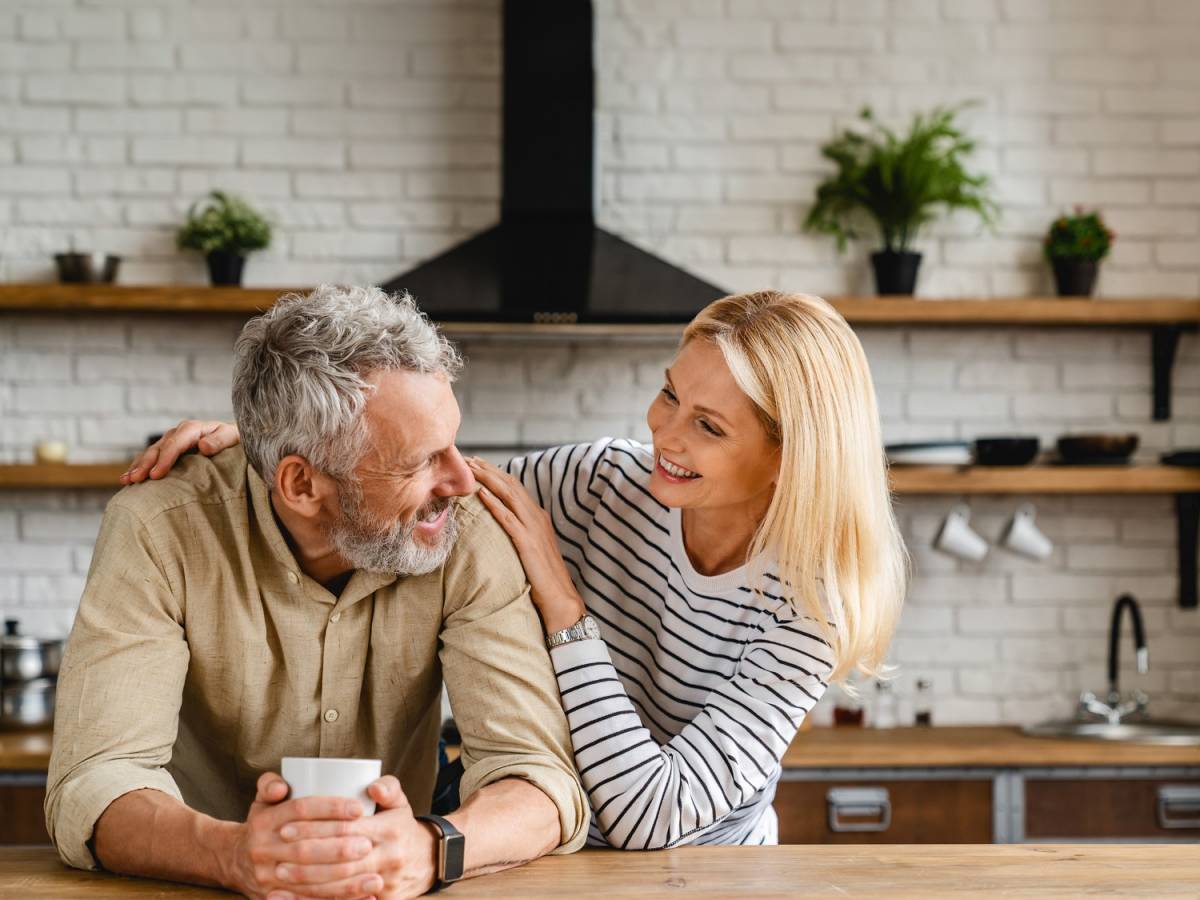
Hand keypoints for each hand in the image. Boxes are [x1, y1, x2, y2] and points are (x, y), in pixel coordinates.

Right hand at [120, 420, 239, 483]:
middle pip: (159, 448)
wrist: (234, 437)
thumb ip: (220, 441)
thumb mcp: (232, 437)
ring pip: (151, 452)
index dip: (165, 459)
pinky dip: (139, 467)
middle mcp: (178, 432)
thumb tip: (204, 446)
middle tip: (136, 479)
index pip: (175, 443)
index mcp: (193, 428)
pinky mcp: (168, 449)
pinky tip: (127, 479)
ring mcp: (171, 440)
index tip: (156, 475)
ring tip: (127, 480)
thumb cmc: (235, 439)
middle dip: (146, 463)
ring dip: (138, 466)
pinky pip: (151, 458)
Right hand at [226, 772, 376, 899]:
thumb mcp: (262, 799)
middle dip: (339, 848)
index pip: (300, 809)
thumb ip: (271, 784)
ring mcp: (267, 877)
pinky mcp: (275, 898)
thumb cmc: (263, 822)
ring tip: (375, 877)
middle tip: (368, 844)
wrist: (234, 860)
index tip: (359, 809)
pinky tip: (364, 898)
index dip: (330, 808)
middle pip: (305, 849)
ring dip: (344, 882)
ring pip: (309, 881)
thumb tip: (281, 787)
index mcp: (264, 821)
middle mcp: (263, 849)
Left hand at [268, 777, 436, 899]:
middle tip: (277, 852)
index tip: (286, 826)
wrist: (426, 861)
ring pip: (340, 884)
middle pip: (339, 859)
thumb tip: (372, 786)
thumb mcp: (400, 803)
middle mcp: (388, 856)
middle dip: (305, 856)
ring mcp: (386, 881)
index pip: (346, 828)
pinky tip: (295, 898)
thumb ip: (389, 787)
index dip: (314, 828)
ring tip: (279, 873)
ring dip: (307, 880)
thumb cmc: (401, 827)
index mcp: (390, 829)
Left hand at [465, 457, 585, 632]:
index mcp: (538, 516)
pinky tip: (481, 494)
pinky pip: (508, 518)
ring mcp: (533, 529)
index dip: (496, 473)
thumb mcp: (532, 548)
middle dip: (489, 469)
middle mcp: (537, 517)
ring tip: (471, 468)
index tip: (477, 464)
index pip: (514, 487)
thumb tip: (501, 526)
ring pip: (509, 495)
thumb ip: (520, 532)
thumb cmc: (544, 577)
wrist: (560, 598)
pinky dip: (494, 504)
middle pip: (510, 485)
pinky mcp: (528, 543)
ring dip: (489, 479)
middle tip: (468, 458)